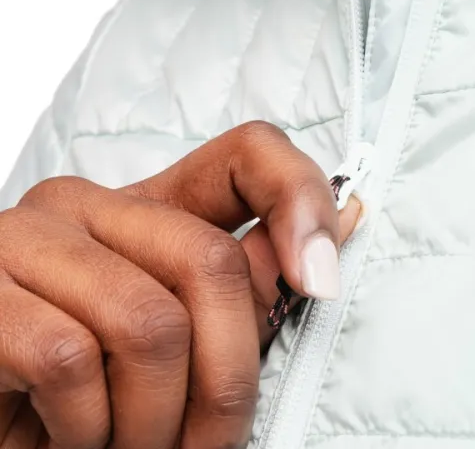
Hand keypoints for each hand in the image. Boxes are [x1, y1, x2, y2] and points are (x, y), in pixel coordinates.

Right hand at [0, 121, 361, 448]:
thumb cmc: (80, 394)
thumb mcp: (174, 334)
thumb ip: (245, 286)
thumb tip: (344, 228)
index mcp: (146, 205)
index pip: (249, 152)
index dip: (301, 200)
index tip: (323, 282)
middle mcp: (83, 204)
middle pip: (209, 262)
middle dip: (228, 380)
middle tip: (209, 446)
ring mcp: (21, 240)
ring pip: (151, 324)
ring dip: (155, 423)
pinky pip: (70, 360)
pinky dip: (86, 429)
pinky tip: (67, 441)